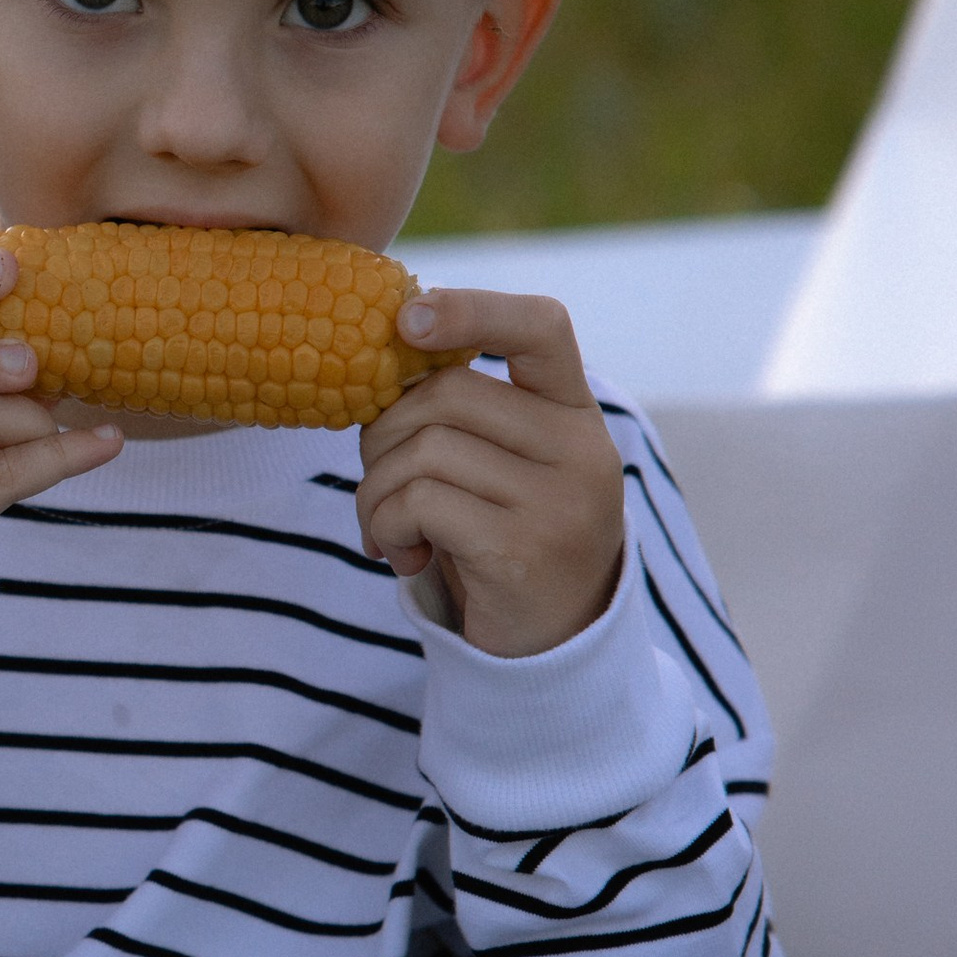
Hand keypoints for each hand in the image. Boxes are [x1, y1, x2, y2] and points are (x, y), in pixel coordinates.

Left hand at [356, 290, 624, 654]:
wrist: (549, 647)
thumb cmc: (502, 538)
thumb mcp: (500, 465)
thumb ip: (461, 413)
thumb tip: (382, 354)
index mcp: (574, 410)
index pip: (541, 326)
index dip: (472, 309)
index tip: (407, 318)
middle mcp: (581, 448)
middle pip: (449, 394)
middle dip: (384, 432)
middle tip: (377, 478)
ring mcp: (560, 500)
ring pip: (425, 450)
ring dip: (376, 491)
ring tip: (387, 528)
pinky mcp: (524, 550)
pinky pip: (420, 504)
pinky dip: (386, 526)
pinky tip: (402, 555)